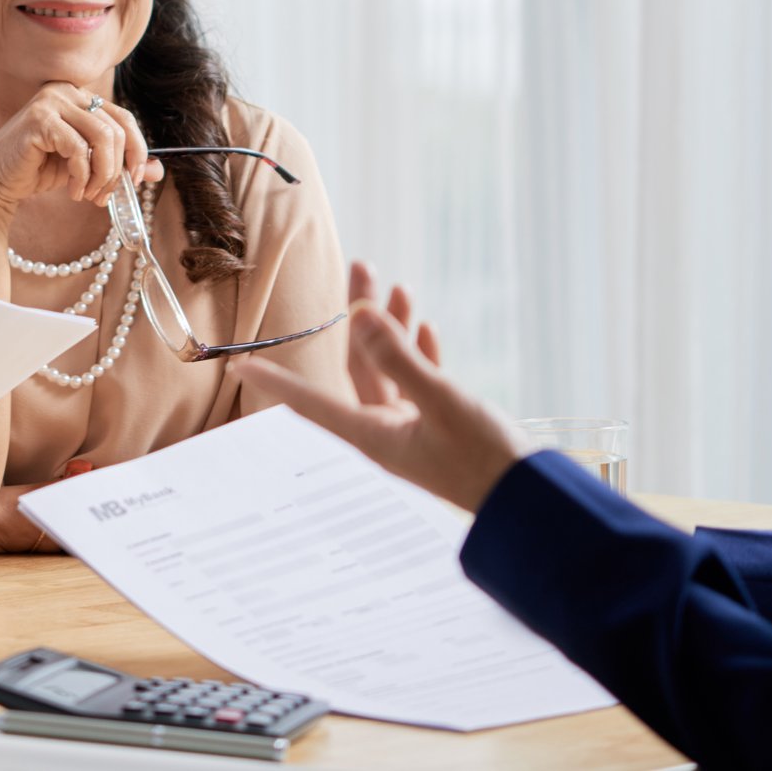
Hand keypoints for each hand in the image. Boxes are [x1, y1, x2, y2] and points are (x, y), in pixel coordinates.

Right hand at [0, 81, 163, 224]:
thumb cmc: (39, 170)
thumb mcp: (86, 165)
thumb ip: (118, 163)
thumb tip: (158, 170)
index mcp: (79, 96)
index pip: (124, 118)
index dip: (137, 150)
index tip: (136, 180)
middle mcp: (66, 91)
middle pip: (116, 130)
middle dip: (117, 170)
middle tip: (104, 197)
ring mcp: (51, 101)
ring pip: (102, 138)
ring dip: (102, 175)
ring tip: (89, 195)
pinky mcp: (39, 120)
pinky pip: (78, 149)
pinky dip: (81, 176)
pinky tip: (72, 191)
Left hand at [236, 263, 526, 512]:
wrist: (533, 505)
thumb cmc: (486, 461)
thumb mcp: (442, 402)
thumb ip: (399, 359)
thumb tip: (360, 317)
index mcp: (374, 435)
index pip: (309, 402)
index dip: (274, 380)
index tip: (238, 365)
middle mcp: (385, 433)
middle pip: (357, 366)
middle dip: (359, 316)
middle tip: (361, 266)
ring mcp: (414, 431)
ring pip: (390, 369)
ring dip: (392, 327)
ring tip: (397, 284)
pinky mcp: (442, 429)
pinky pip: (419, 384)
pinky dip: (417, 353)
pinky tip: (422, 327)